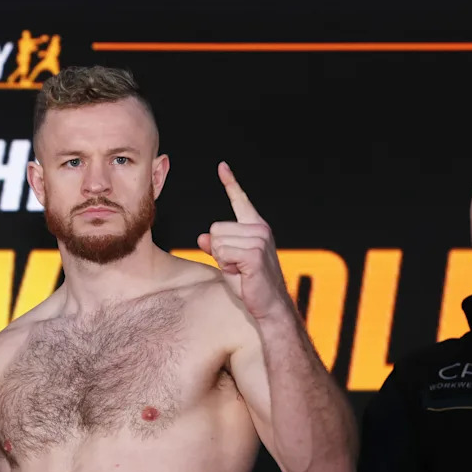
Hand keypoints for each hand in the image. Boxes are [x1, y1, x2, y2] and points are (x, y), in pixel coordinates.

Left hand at [197, 161, 292, 320]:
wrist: (268, 305)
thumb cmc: (250, 284)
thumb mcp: (229, 262)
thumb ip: (216, 247)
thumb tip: (202, 237)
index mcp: (255, 227)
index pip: (240, 200)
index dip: (231, 183)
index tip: (222, 166)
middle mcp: (259, 228)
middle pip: (215, 229)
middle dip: (218, 251)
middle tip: (237, 266)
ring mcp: (259, 239)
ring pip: (217, 242)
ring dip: (223, 260)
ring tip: (241, 270)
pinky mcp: (254, 253)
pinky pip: (222, 253)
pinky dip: (227, 266)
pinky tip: (242, 273)